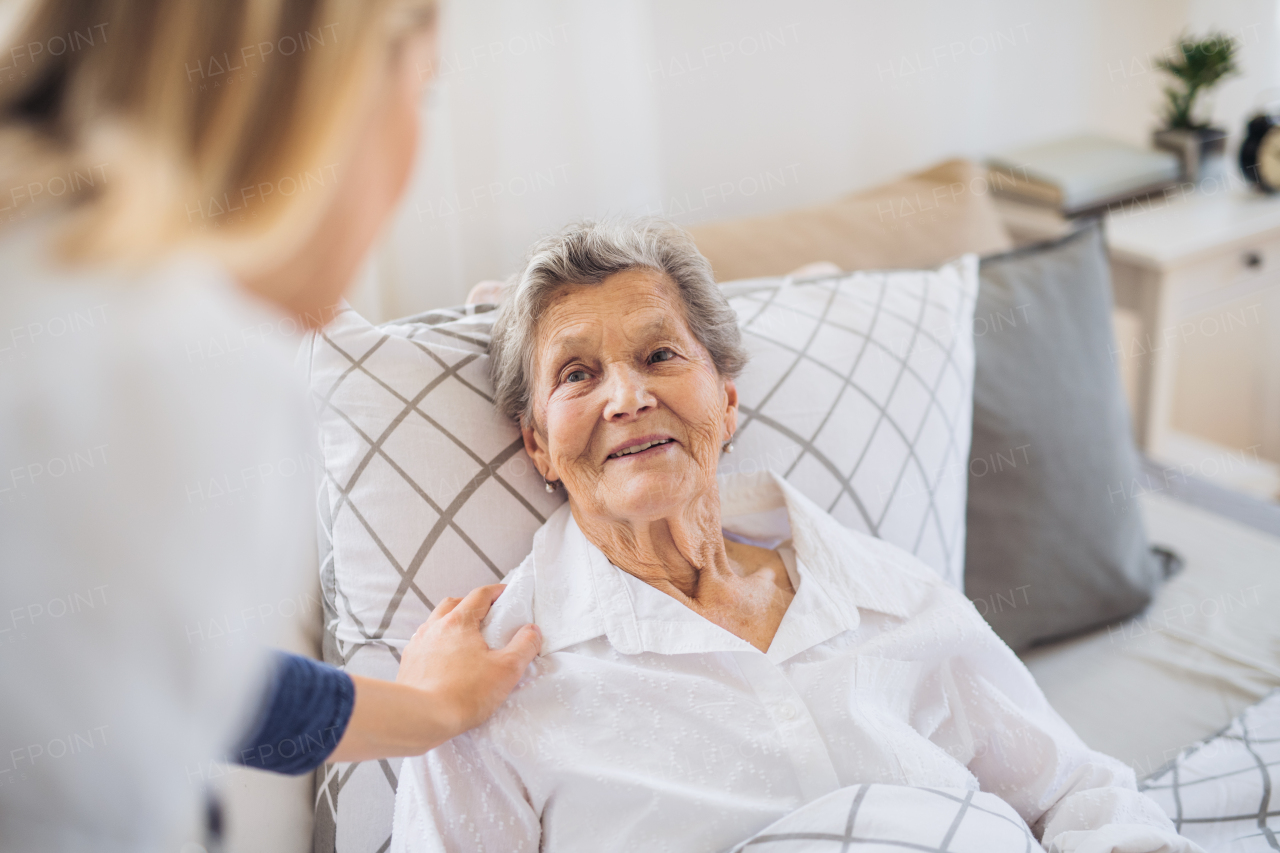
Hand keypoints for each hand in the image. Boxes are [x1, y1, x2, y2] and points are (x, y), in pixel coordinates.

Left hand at [329, 584, 539, 762]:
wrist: (421, 718)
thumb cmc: (465, 694)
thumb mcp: (507, 670)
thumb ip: (524, 646)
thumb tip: (532, 631)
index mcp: (458, 622)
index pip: (479, 595)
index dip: (495, 592)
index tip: (506, 594)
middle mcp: (434, 627)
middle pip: (454, 604)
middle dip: (471, 605)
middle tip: (486, 616)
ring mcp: (418, 644)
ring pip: (435, 622)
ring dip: (451, 623)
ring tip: (465, 639)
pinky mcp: (408, 663)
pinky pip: (424, 643)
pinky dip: (437, 643)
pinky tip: (445, 659)